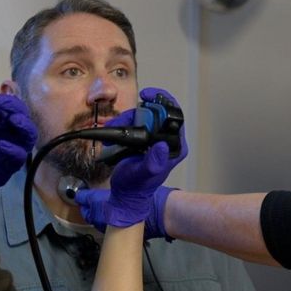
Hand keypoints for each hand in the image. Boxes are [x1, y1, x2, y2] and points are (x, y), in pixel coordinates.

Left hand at [0, 94, 37, 214]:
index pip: (8, 106)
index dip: (5, 100)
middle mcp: (7, 132)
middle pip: (22, 115)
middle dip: (16, 106)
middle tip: (3, 102)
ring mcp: (11, 148)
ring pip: (29, 134)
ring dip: (24, 124)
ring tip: (14, 119)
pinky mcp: (11, 165)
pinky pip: (19, 156)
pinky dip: (13, 149)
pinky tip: (1, 144)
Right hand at [77, 88, 186, 229]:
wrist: (125, 194)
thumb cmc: (135, 187)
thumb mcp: (143, 174)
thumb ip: (153, 162)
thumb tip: (162, 145)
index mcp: (174, 147)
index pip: (175, 116)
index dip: (163, 101)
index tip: (147, 96)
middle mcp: (167, 141)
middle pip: (156, 113)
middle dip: (138, 113)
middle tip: (124, 120)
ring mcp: (155, 139)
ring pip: (143, 117)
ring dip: (127, 119)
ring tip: (114, 128)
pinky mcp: (144, 140)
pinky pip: (135, 124)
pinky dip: (123, 124)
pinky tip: (114, 131)